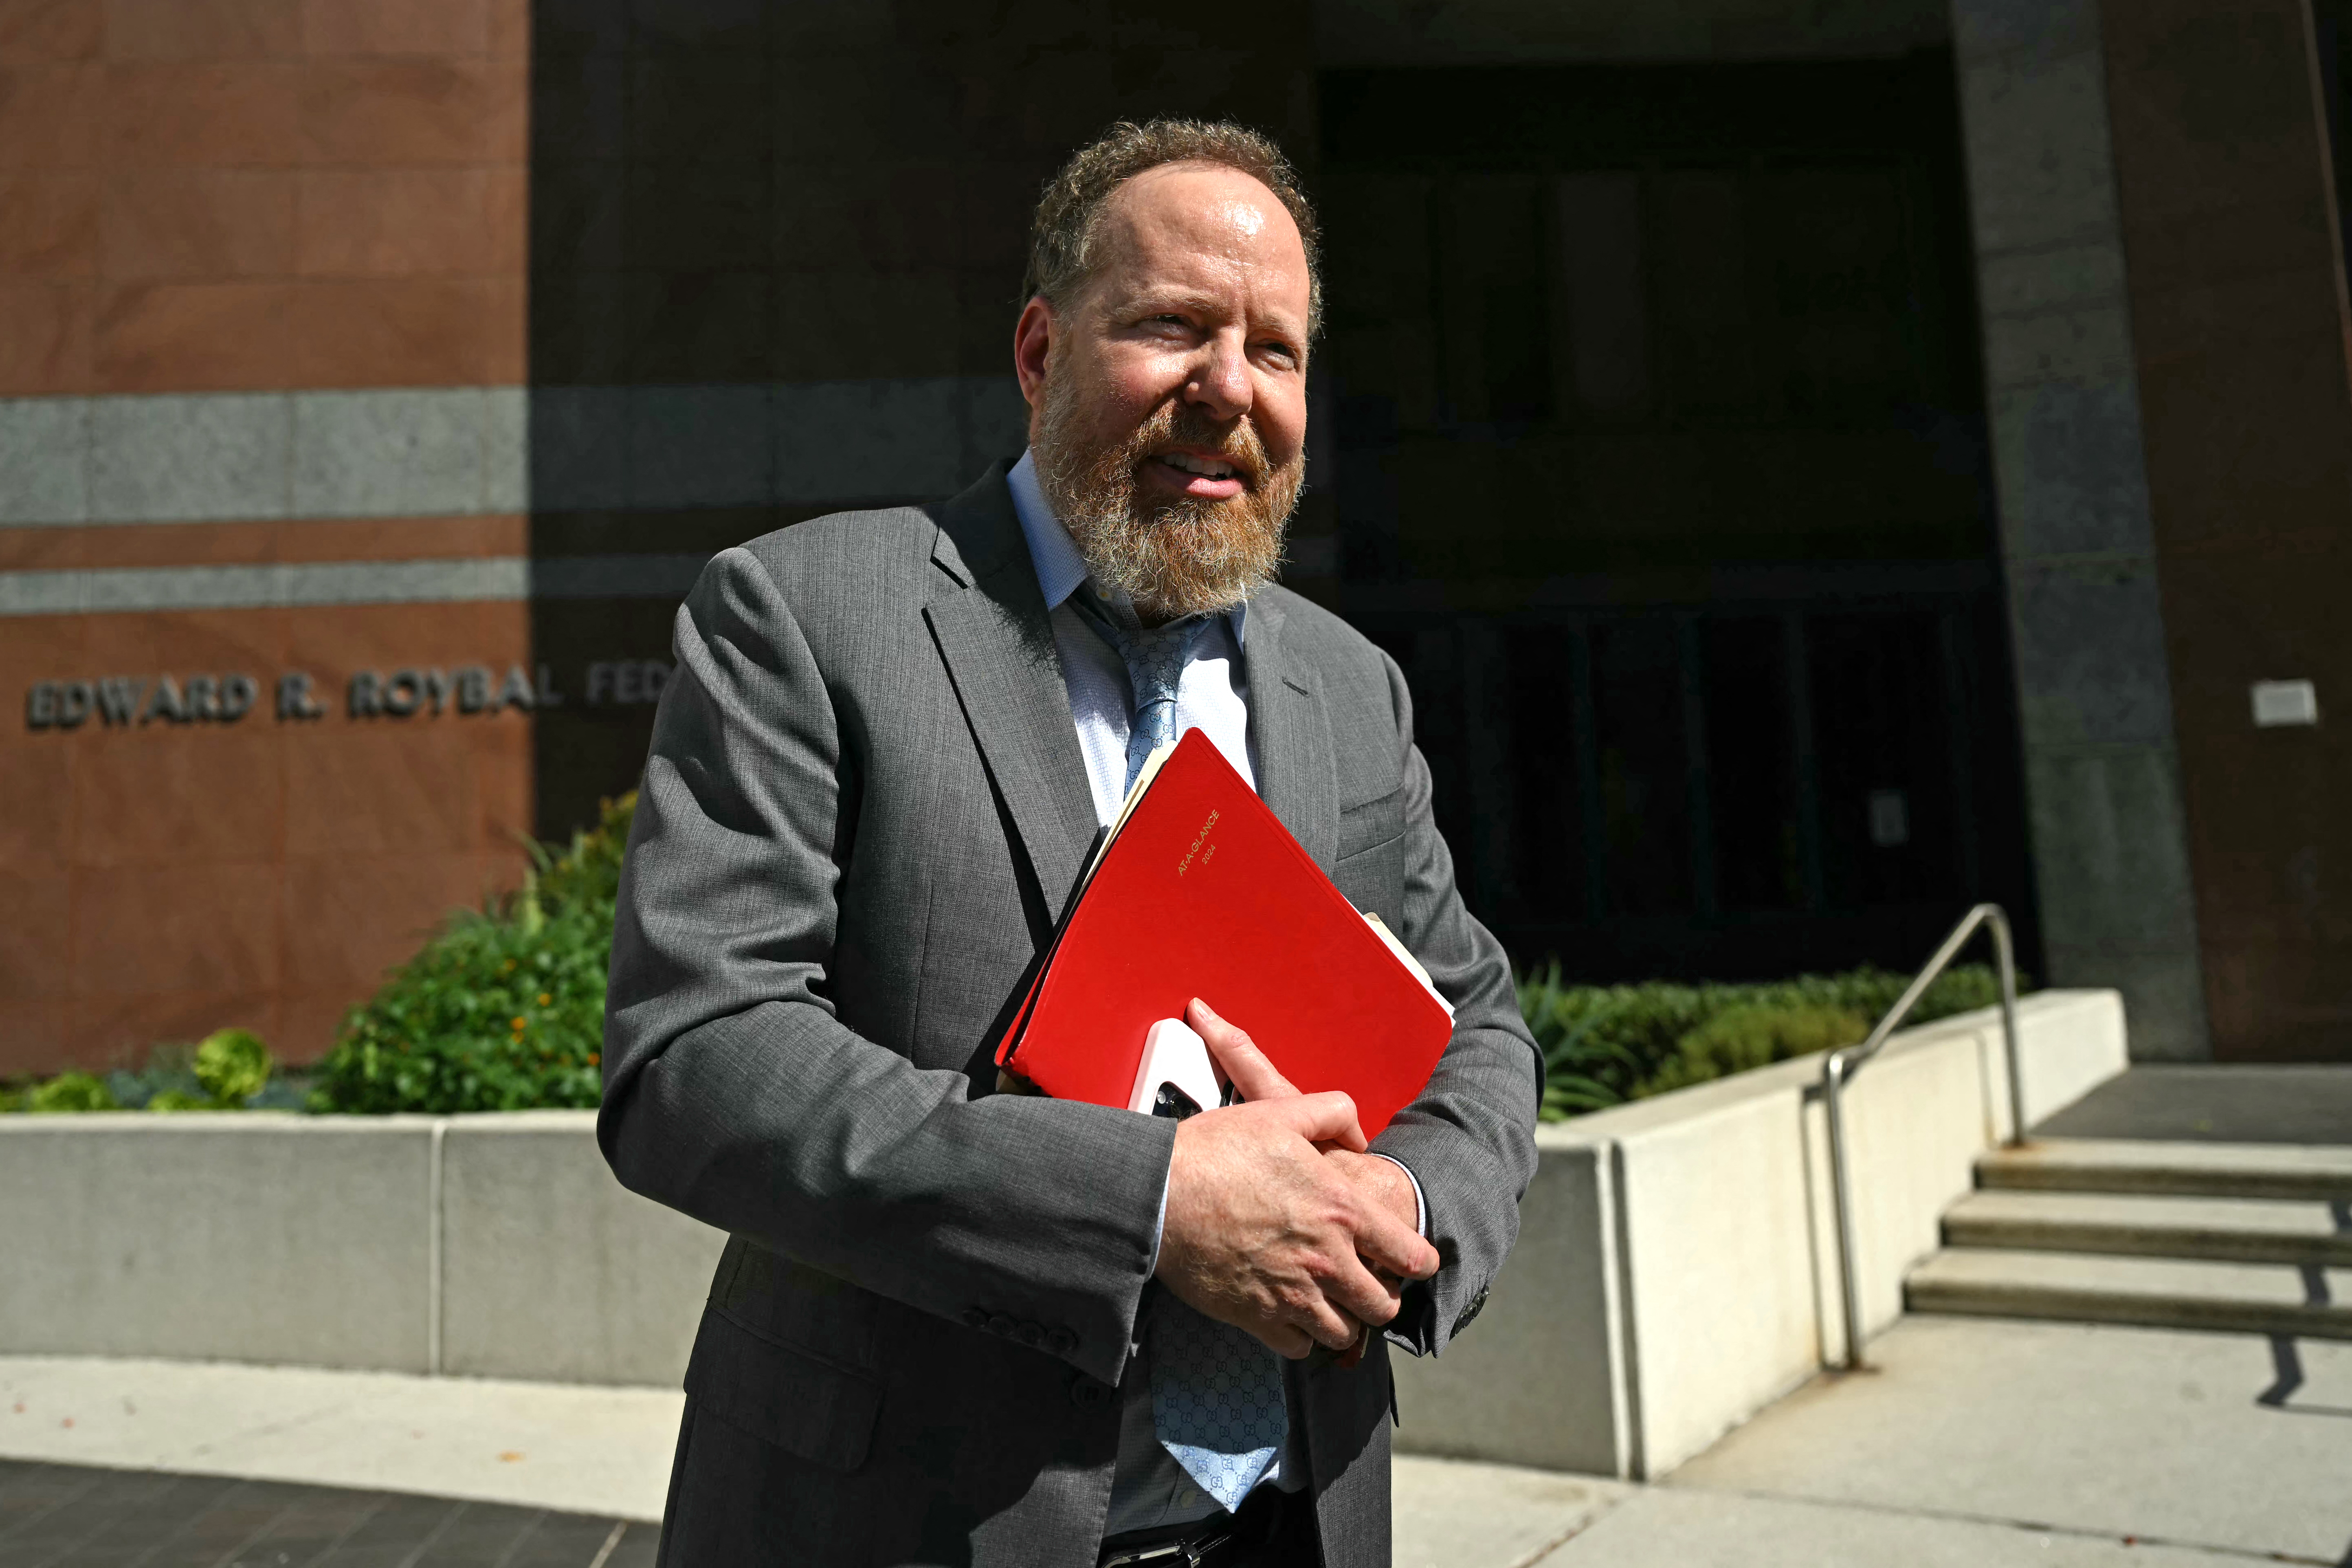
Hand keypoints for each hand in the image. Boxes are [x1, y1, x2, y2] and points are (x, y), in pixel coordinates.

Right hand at [1153, 999, 1438, 1358]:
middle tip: (1373, 1288)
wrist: (1158, 1192)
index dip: (1421, 1262)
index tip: (1418, 1264)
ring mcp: (1293, 1293)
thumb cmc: (1217, 1149)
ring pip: (1345, 1333)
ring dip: (1345, 1322)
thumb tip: (1359, 1134)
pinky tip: (1295, 1318)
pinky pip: (1300, 1347)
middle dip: (1384, 1298)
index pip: (1409, 1254)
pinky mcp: (1257, 1317)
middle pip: (1383, 1305)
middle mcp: (1326, 1259)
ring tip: (1335, 1307)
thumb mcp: (1280, 1111)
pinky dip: (1303, 1338)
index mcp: (1342, 1210)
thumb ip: (1332, 1113)